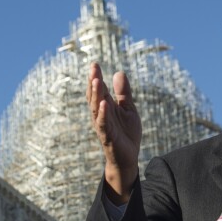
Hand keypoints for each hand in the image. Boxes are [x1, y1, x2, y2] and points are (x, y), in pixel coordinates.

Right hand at [87, 63, 141, 203]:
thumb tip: (118, 72)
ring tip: (97, 81)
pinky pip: (104, 124)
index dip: (96, 77)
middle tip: (93, 68)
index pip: (99, 90)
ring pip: (97, 108)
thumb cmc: (126, 133)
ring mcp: (103, 126)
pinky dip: (103, 114)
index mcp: (105, 107)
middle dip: (94, 82)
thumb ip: (124, 93)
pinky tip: (105, 104)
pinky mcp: (108, 137)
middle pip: (95, 96)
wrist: (128, 157)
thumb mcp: (128, 109)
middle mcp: (101, 115)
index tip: (95, 63)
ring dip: (96, 95)